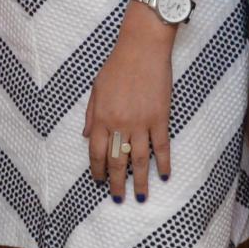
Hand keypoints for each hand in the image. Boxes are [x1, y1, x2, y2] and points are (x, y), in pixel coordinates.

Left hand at [85, 20, 173, 200]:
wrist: (142, 49)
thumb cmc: (116, 66)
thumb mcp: (96, 88)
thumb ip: (91, 114)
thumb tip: (84, 135)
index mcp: (101, 117)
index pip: (96, 152)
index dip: (97, 169)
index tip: (99, 181)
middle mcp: (119, 124)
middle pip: (117, 161)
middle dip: (117, 183)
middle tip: (118, 198)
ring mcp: (141, 123)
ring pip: (140, 159)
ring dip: (141, 181)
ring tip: (141, 197)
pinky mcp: (160, 118)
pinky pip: (161, 146)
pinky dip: (163, 163)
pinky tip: (164, 175)